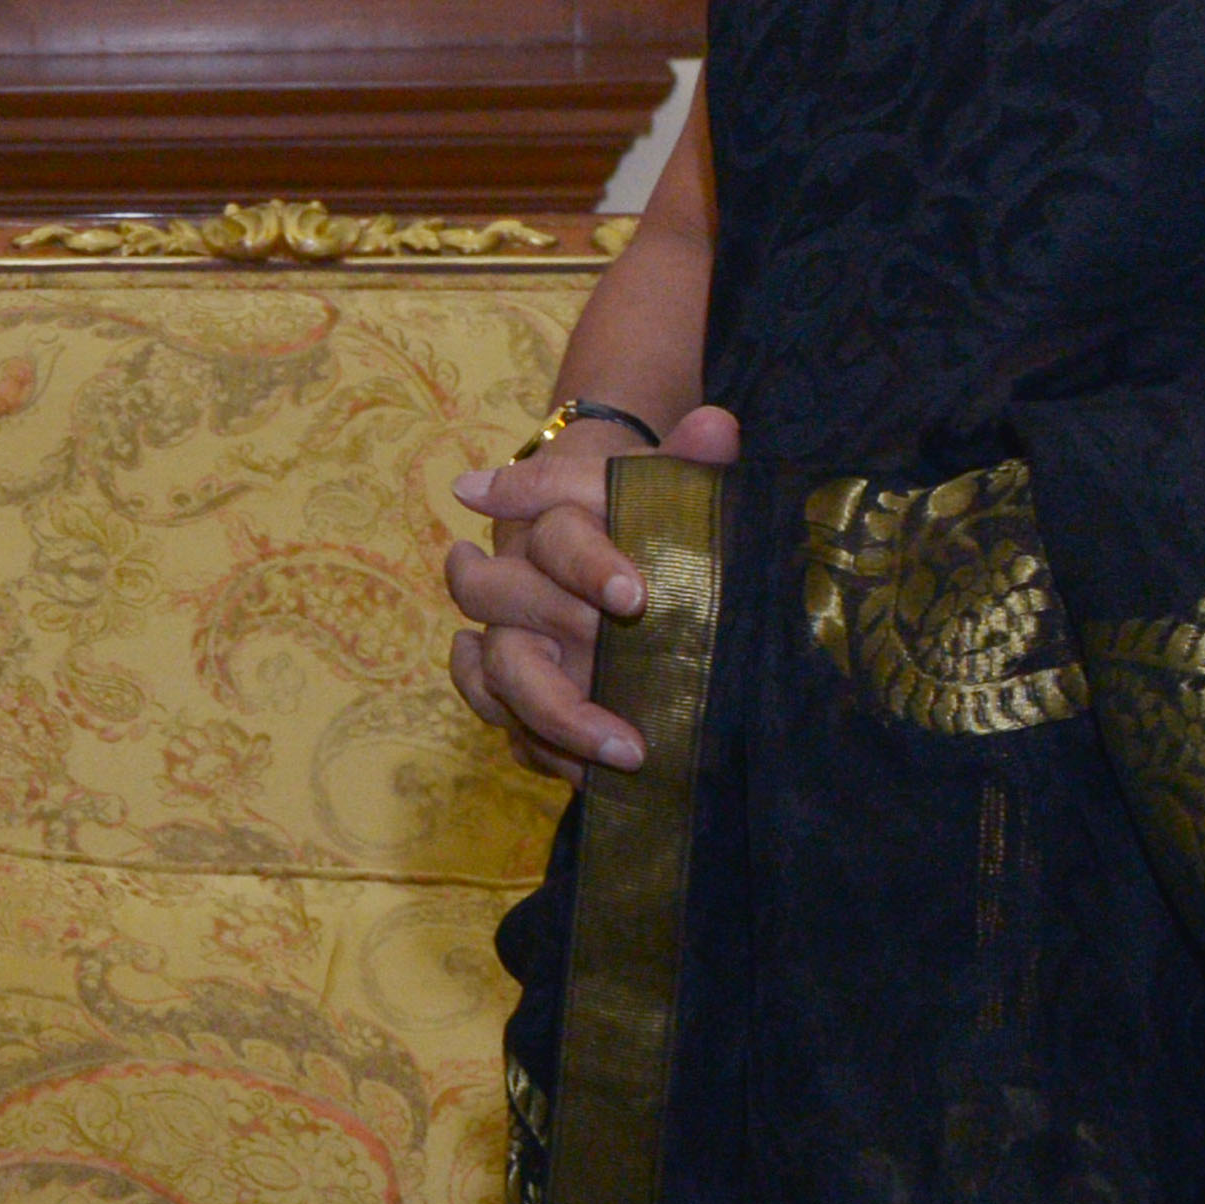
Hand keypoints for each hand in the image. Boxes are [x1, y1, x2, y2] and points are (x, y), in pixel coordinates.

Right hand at [448, 401, 739, 772]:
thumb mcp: (675, 486)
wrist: (610, 538)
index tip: (634, 596)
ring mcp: (504, 630)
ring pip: (486, 667)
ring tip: (626, 755)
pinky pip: (493, 713)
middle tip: (633, 671)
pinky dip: (533, 744)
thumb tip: (718, 428)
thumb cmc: (646, 513)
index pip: (552, 527)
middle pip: (493, 594)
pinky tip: (591, 775)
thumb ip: (694, 461)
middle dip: (557, 640)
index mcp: (551, 516)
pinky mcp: (508, 681)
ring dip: (547, 713)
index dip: (585, 561)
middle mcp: (511, 569)